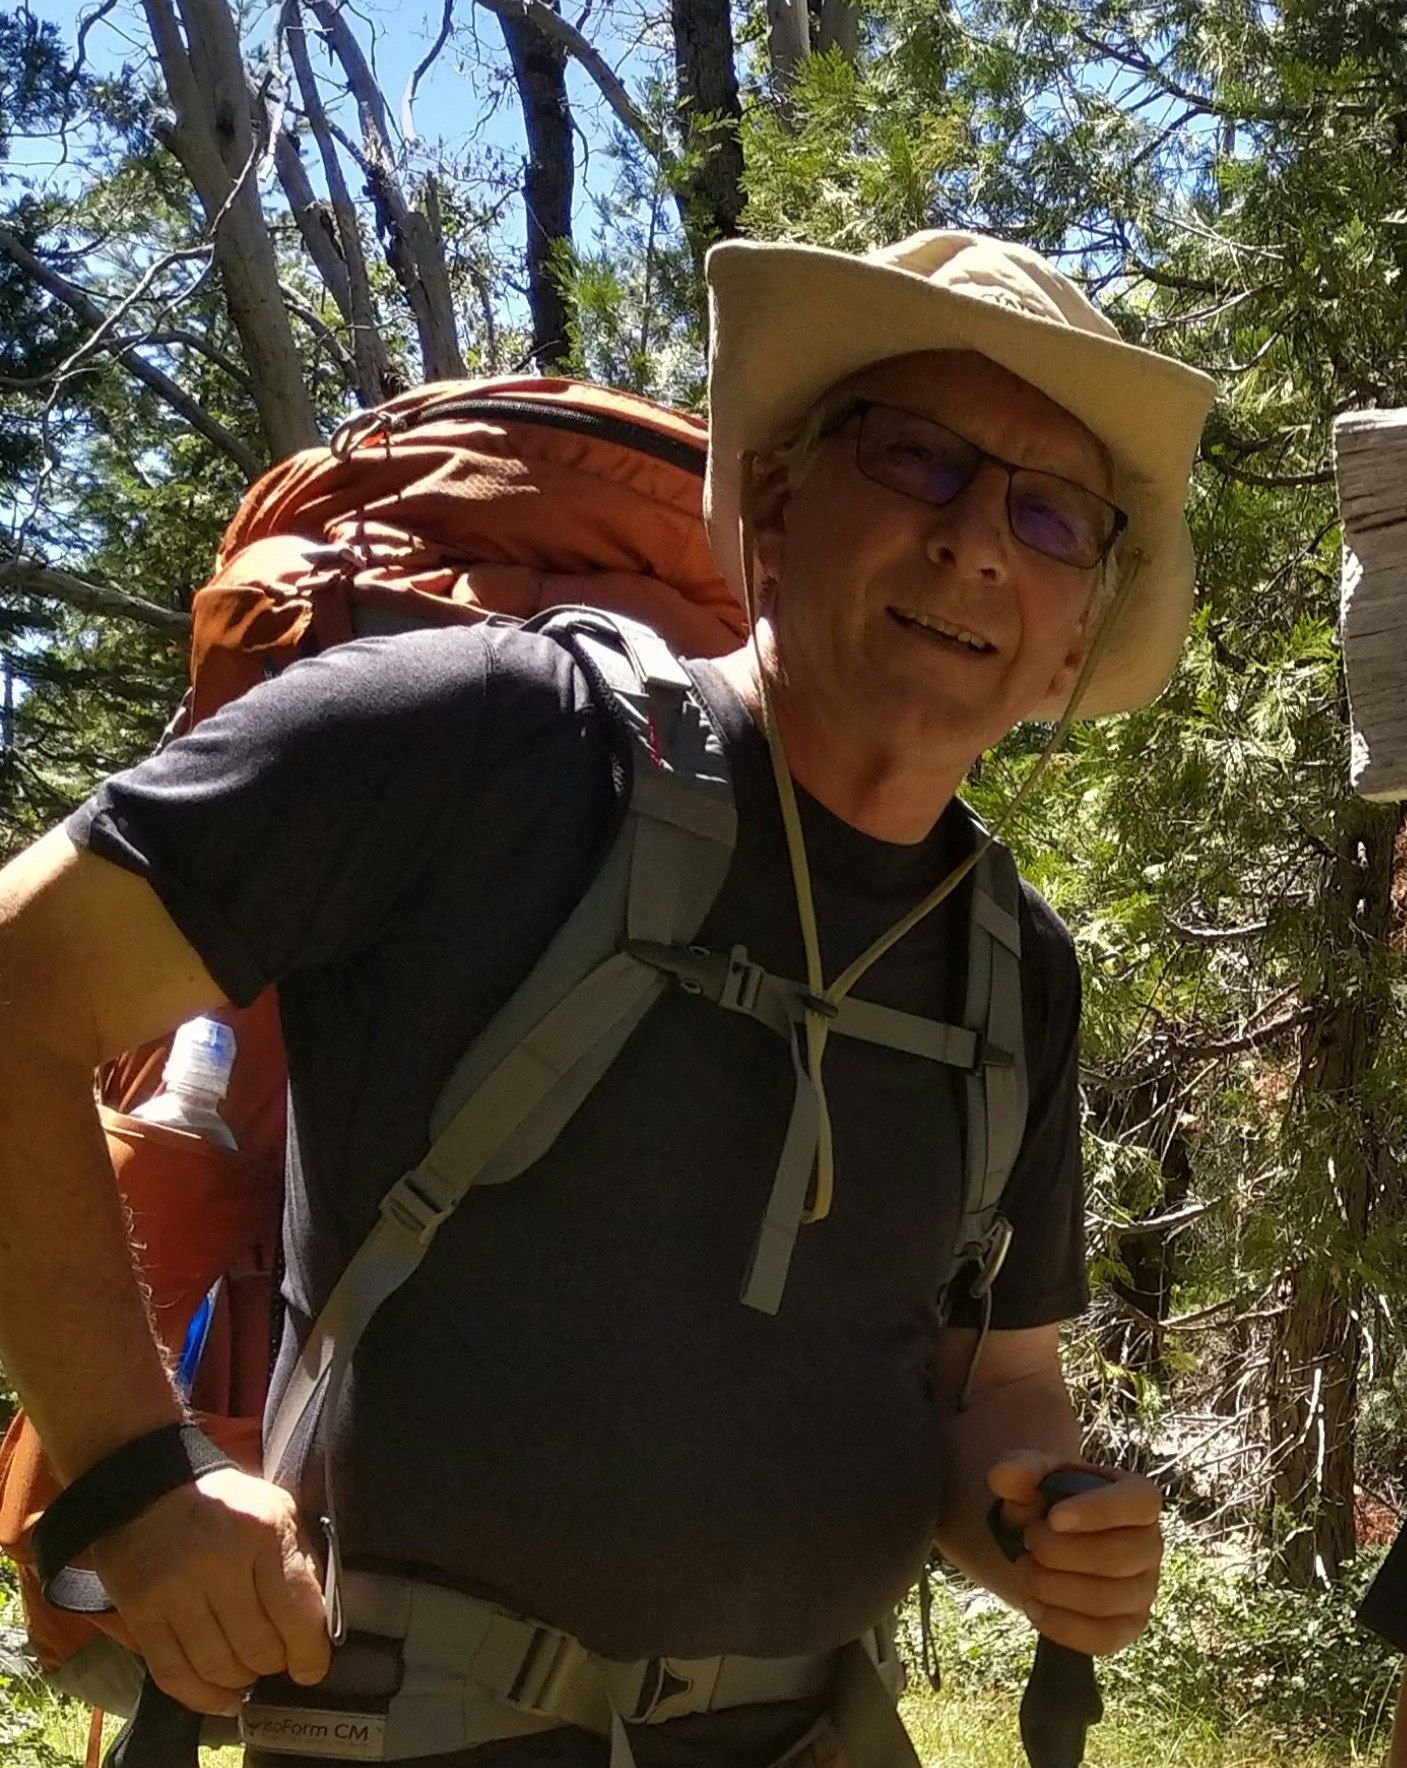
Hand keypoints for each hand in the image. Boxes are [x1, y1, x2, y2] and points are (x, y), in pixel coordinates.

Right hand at [92, 1466, 330, 1715]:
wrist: (149, 1486)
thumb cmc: (225, 1503)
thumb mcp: (276, 1511)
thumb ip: (299, 1562)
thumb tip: (320, 1624)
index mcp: (264, 1531)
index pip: (296, 1613)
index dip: (309, 1653)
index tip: (311, 1668)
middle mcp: (220, 1561)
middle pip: (257, 1647)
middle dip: (273, 1664)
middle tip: (275, 1661)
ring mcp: (177, 1589)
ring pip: (218, 1665)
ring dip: (239, 1681)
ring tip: (247, 1673)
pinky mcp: (143, 1612)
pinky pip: (175, 1673)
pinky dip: (202, 1696)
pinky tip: (220, 1696)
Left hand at [988, 1450, 1161, 1654]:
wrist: (1046, 1541)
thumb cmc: (1047, 1502)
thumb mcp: (1032, 1478)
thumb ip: (1019, 1470)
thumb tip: (1002, 1476)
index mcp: (1138, 1497)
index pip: (1139, 1502)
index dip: (1098, 1511)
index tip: (1053, 1518)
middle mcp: (1151, 1544)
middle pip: (1119, 1557)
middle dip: (1061, 1553)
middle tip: (1028, 1542)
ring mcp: (1145, 1589)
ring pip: (1109, 1599)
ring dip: (1054, 1587)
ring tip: (1024, 1570)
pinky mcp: (1128, 1627)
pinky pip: (1105, 1638)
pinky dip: (1063, 1625)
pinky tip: (1033, 1607)